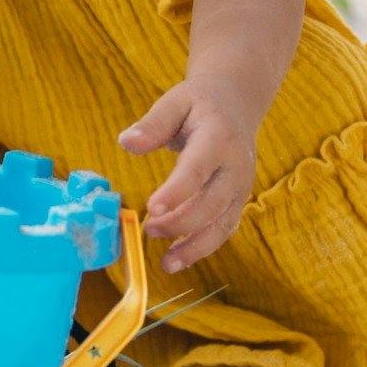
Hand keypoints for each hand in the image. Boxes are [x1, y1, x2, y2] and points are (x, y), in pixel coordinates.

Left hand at [119, 80, 258, 268]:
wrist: (236, 105)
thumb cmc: (198, 104)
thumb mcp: (175, 102)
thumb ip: (152, 124)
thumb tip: (126, 143)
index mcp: (219, 137)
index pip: (198, 169)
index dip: (177, 191)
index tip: (151, 208)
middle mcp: (235, 166)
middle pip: (212, 203)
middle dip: (181, 222)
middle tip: (149, 229)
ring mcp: (240, 187)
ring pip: (222, 224)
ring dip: (195, 247)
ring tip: (165, 263)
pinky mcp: (237, 201)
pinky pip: (224, 230)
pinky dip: (203, 248)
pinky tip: (177, 259)